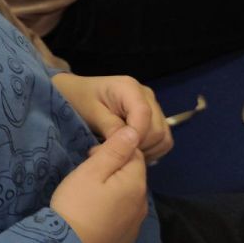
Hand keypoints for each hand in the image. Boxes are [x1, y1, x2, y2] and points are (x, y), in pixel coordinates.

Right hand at [50, 126, 147, 242]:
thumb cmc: (77, 204)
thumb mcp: (91, 171)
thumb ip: (115, 150)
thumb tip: (134, 132)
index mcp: (136, 184)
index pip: (135, 154)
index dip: (113, 150)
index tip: (90, 157)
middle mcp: (142, 205)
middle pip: (133, 177)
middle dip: (114, 170)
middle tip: (87, 176)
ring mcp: (135, 226)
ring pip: (129, 198)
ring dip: (114, 191)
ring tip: (89, 196)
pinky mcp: (126, 241)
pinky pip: (124, 218)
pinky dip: (113, 212)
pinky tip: (95, 216)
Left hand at [52, 72, 172, 162]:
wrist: (79, 93)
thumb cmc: (81, 100)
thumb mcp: (90, 112)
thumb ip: (110, 126)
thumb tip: (128, 143)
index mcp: (130, 88)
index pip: (144, 114)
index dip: (135, 136)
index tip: (120, 150)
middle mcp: (147, 95)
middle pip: (157, 129)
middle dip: (139, 146)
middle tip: (117, 154)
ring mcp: (153, 106)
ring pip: (163, 137)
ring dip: (146, 151)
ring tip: (124, 154)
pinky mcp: (154, 118)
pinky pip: (162, 140)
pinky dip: (151, 150)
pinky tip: (131, 151)